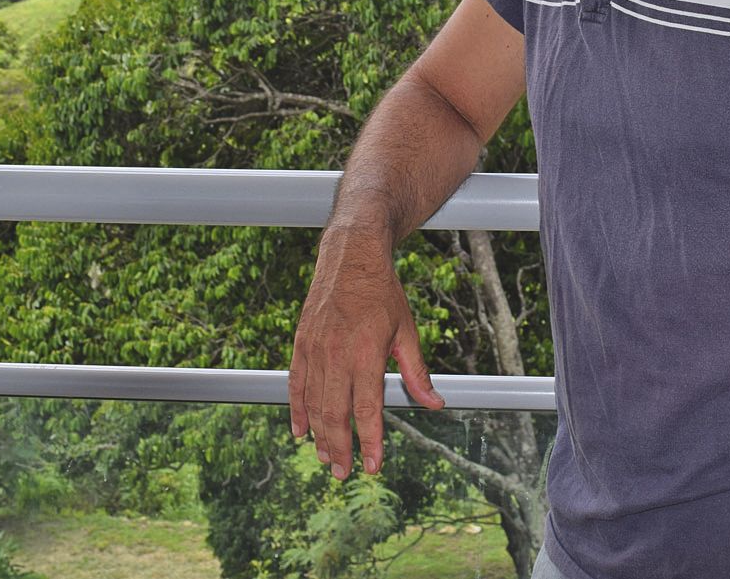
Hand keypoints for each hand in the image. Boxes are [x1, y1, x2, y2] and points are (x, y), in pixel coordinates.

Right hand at [289, 232, 443, 477]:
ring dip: (319, 435)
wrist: (351, 257)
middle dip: (340, 448)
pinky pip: (296, 384)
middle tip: (343, 473)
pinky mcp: (302, 343)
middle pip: (335, 414)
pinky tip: (300, 430)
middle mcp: (337, 355)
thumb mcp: (407, 331)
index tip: (373, 466)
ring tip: (326, 458)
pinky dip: (296, 409)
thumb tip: (433, 404)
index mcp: (367, 354)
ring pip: (313, 403)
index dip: (369, 441)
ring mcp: (315, 349)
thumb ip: (416, 372)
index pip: (367, 409)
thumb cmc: (383, 293)